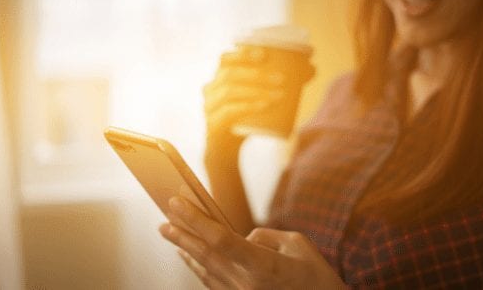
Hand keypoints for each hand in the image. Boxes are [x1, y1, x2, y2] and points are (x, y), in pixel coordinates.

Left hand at [159, 196, 347, 288]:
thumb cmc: (318, 277)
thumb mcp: (298, 245)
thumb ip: (265, 237)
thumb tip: (243, 238)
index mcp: (264, 267)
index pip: (220, 240)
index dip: (195, 219)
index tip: (176, 202)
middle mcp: (247, 285)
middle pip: (205, 256)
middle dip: (181, 234)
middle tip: (164, 218)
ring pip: (205, 271)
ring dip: (186, 250)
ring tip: (170, 233)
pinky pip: (213, 283)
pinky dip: (199, 267)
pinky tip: (191, 257)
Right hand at [203, 46, 286, 165]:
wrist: (226, 151)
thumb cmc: (245, 119)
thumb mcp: (259, 99)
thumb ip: (280, 83)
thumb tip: (311, 68)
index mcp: (219, 79)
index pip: (225, 59)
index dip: (242, 54)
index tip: (264, 54)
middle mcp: (210, 90)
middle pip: (230, 74)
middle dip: (257, 74)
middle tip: (281, 79)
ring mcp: (209, 107)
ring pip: (230, 91)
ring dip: (256, 90)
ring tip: (279, 94)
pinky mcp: (213, 124)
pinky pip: (229, 111)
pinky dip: (248, 106)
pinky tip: (264, 105)